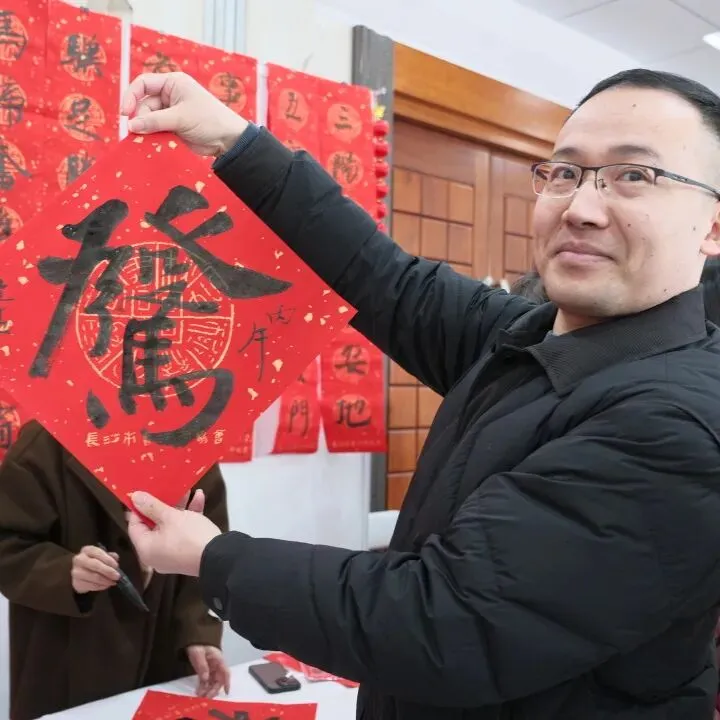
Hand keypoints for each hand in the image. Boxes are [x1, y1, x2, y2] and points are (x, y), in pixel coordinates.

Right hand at [71, 545, 119, 593]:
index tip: (117, 566)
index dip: (109, 560)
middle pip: (95, 565)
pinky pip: (91, 585)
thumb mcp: (103, 556)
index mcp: (87, 550)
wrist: (81, 573)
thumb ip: (110, 556)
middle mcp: (79, 559)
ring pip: (94, 577)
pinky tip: (106, 585)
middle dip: (108, 571)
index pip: (99, 553)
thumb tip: (115, 557)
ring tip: (113, 582)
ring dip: (106, 580)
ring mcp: (76, 572)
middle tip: (117, 576)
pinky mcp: (76, 583)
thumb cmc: (95, 562)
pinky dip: (101, 586)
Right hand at [120, 72, 248, 155]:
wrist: (228, 140)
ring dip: (146, 129)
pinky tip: (151, 143)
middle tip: (138, 132)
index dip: (131, 96)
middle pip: (144, 104)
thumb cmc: (209, 120)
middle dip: (140, 118)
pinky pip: (156, 129)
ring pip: (149, 118)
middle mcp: (170, 95)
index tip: (126, 113)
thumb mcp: (180, 118)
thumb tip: (131, 125)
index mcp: (173, 83)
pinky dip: (153, 136)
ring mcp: (171, 111)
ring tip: (146, 139)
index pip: (143, 83)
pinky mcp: (173, 127)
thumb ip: (155, 121)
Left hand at [127, 490, 220, 575]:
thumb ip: (152, 506)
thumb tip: (135, 497)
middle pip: (155, 525)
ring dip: (181, 507)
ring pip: (172, 526)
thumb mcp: (171, 517)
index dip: (139, 508)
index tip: (144, 493)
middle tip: (168, 489)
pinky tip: (200, 498)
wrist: (219, 557)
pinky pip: (184, 532)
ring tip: (188, 490)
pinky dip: (190, 517)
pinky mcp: (188, 552)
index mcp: (146, 548)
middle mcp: (157, 554)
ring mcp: (173, 554)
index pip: (135, 525)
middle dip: (165, 504)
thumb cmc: (189, 536)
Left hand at [187, 645, 230, 697]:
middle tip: (207, 697)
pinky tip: (198, 691)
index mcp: (218, 659)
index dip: (227, 682)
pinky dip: (203, 686)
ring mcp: (211, 668)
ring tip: (200, 695)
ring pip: (212, 681)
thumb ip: (202, 666)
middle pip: (219, 679)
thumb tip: (205, 679)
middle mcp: (217, 665)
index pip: (225, 672)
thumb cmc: (198, 644)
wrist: (192, 640)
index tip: (226, 692)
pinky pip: (206, 680)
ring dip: (208, 689)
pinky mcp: (205, 670)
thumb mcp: (199, 654)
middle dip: (214, 689)